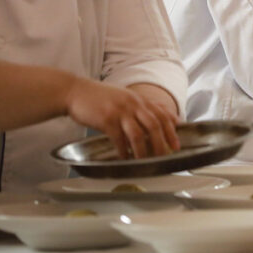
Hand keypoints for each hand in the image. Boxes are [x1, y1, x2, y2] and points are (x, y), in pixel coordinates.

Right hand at [63, 78, 179, 158]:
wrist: (76, 91)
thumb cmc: (100, 97)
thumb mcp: (125, 97)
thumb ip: (141, 106)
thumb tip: (160, 117)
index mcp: (138, 99)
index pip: (162, 114)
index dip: (172, 130)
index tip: (176, 143)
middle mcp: (132, 104)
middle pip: (154, 125)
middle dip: (162, 143)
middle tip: (164, 155)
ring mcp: (120, 111)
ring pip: (138, 134)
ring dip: (143, 150)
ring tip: (144, 161)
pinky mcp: (106, 119)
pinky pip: (119, 139)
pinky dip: (124, 151)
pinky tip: (124, 157)